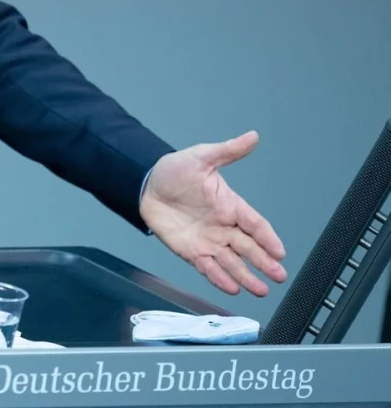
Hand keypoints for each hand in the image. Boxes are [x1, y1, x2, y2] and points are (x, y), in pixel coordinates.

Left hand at [140, 130, 287, 296]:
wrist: (145, 185)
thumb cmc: (174, 170)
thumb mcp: (201, 157)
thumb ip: (227, 151)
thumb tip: (252, 136)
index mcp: (230, 205)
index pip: (255, 224)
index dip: (268, 238)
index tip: (280, 251)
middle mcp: (223, 226)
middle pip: (248, 248)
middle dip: (264, 262)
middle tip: (278, 275)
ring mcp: (208, 241)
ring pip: (232, 262)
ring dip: (247, 276)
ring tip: (261, 290)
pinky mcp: (191, 251)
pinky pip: (208, 267)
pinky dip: (219, 278)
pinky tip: (231, 288)